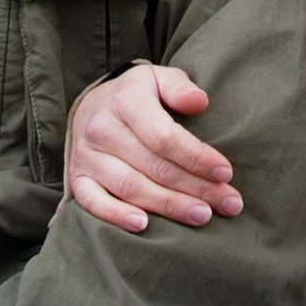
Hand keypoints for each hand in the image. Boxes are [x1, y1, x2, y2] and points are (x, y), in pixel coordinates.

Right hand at [65, 63, 243, 231]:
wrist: (92, 106)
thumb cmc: (136, 96)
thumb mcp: (158, 79)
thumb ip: (179, 87)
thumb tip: (199, 102)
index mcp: (125, 101)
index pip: (164, 137)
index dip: (197, 157)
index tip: (225, 173)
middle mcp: (102, 128)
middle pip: (154, 167)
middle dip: (195, 188)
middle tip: (227, 203)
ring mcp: (87, 156)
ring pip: (131, 187)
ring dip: (169, 206)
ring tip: (202, 216)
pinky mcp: (77, 179)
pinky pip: (94, 202)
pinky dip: (117, 216)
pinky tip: (144, 225)